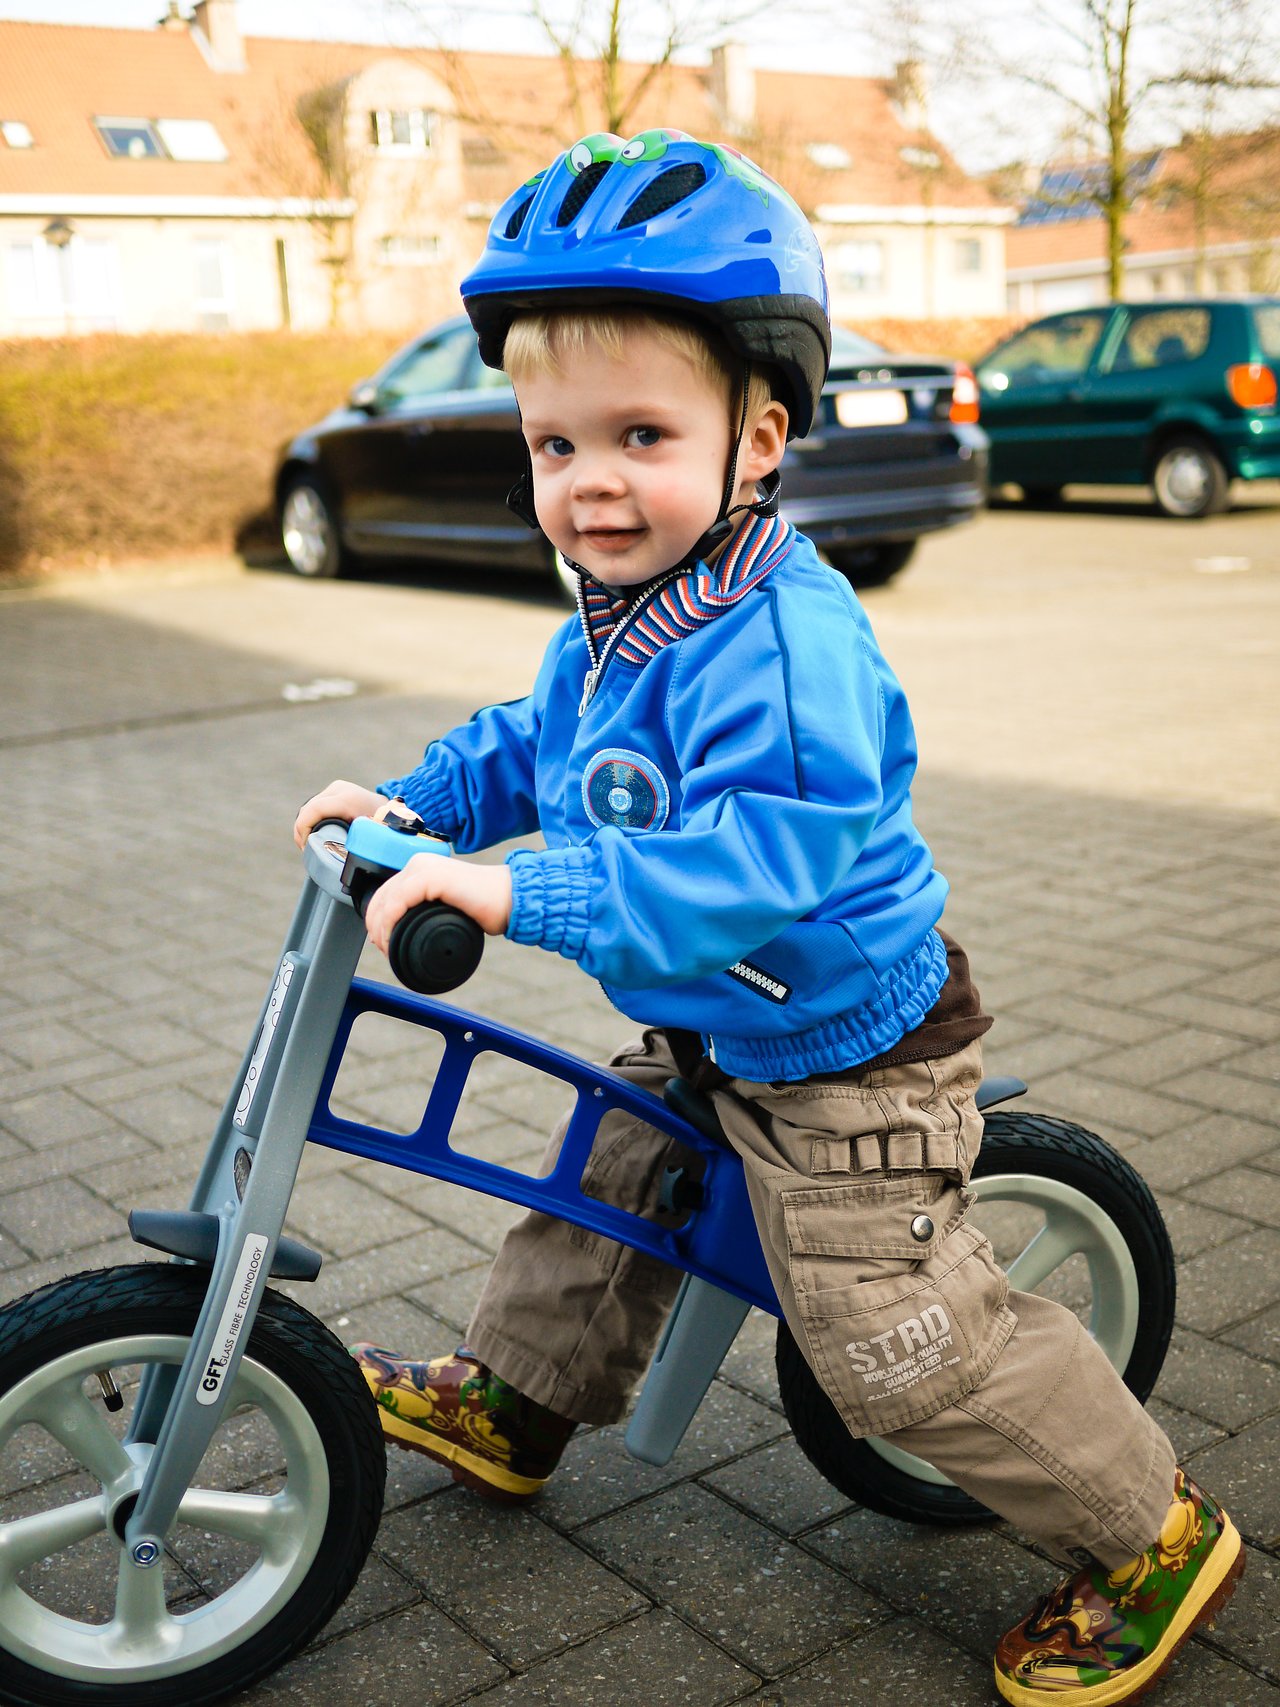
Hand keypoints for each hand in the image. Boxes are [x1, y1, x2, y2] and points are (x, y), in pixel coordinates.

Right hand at [293, 780, 386, 849]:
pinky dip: (310, 820)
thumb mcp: (374, 835)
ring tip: (308, 845)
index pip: (314, 810)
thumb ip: (363, 843)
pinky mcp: (334, 791)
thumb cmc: (384, 827)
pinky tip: (312, 834)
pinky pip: (315, 806)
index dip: (303, 829)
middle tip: (306, 851)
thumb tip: (349, 860)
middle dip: (302, 831)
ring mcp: (336, 788)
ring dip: (305, 826)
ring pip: (309, 807)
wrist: (392, 810)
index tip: (305, 848)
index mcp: (348, 799)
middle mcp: (340, 789)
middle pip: (308, 809)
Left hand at [363, 855, 512, 954]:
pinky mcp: (431, 877)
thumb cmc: (486, 907)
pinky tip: (392, 939)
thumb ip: (427, 911)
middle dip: (376, 927)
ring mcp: (423, 867)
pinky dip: (389, 924)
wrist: (511, 898)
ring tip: (389, 950)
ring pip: (385, 902)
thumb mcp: (446, 907)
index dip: (377, 920)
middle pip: (381, 898)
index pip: (385, 894)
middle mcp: (418, 863)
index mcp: (420, 867)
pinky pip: (397, 903)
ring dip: (381, 930)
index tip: (383, 943)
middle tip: (385, 950)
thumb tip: (406, 932)